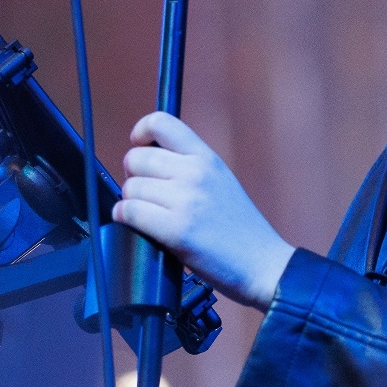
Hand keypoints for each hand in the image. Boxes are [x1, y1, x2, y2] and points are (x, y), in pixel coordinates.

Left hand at [113, 112, 295, 310]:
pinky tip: (134, 224)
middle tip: (145, 192)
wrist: (262, 264)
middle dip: (133, 176)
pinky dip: (124, 219)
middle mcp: (195, 173)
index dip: (141, 132)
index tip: (138, 145)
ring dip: (131, 202)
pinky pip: (129, 212)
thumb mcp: (221, 181)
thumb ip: (189, 167)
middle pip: (136, 158)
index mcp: (206, 158)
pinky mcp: (176, 229)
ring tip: (148, 214)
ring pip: (130, 188)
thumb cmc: (240, 229)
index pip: (161, 123)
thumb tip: (147, 164)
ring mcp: (186, 200)